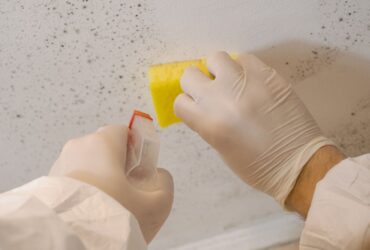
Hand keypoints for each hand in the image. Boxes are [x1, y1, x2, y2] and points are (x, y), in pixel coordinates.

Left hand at [49, 125, 173, 242]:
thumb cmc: (110, 218)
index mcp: (102, 143)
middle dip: (118, 164)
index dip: (135, 147)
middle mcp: (79, 147)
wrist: (71, 241)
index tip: (139, 167)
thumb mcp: (155, 204)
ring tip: (108, 201)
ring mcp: (61, 163)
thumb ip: (165, 183)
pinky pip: (75, 176)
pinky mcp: (50, 180)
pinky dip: (85, 186)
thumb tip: (160, 176)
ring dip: (100, 176)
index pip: (123, 130)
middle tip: (126, 188)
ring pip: (89, 162)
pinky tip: (91, 207)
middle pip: (106, 147)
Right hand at [174, 52, 332, 204]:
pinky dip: (244, 69)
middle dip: (198, 84)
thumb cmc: (256, 165)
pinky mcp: (267, 75)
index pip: (181, 101)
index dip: (189, 105)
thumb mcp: (220, 148)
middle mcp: (222, 98)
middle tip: (212, 92)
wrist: (298, 162)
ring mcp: (245, 82)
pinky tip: (252, 83)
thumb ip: (207, 122)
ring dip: (219, 70)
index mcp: (208, 123)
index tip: (198, 107)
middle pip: (190, 75)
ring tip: (232, 82)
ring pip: (216, 58)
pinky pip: (245, 59)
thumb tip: (204, 104)